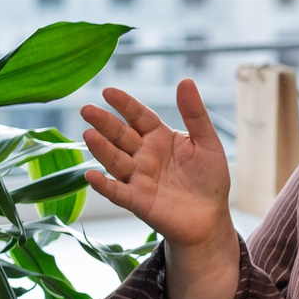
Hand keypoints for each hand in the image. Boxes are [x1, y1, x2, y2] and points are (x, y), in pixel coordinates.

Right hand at [79, 80, 232, 252]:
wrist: (211, 218)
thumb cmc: (209, 178)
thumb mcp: (207, 142)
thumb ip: (195, 114)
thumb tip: (185, 80)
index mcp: (158, 137)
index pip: (138, 116)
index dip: (124, 105)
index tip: (108, 92)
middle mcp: (143, 155)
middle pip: (121, 136)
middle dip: (104, 123)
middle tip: (87, 110)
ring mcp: (137, 178)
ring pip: (116, 160)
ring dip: (101, 149)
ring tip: (89, 135)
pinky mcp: (137, 201)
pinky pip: (117, 192)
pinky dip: (104, 185)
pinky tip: (91, 176)